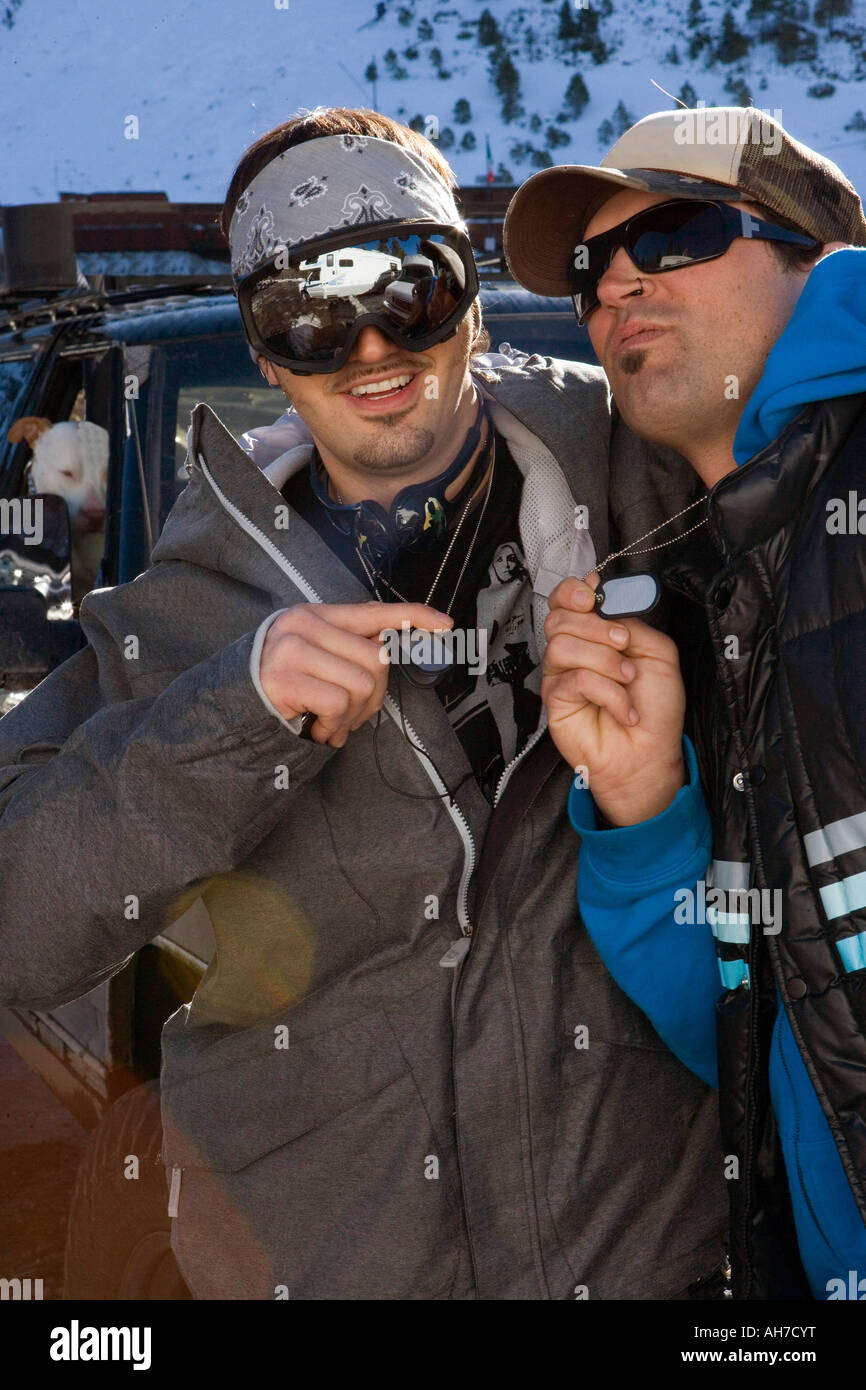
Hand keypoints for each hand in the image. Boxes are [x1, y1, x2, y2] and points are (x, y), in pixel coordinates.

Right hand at [260, 601, 452, 746]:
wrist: (234, 710)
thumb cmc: (285, 689)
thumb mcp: (318, 659)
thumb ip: (351, 649)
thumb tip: (389, 650)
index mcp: (317, 615)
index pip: (373, 611)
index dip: (413, 616)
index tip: (446, 625)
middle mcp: (304, 623)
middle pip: (377, 659)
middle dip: (372, 698)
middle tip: (348, 716)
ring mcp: (292, 648)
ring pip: (362, 683)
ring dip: (353, 716)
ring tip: (330, 724)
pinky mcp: (285, 677)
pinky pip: (339, 703)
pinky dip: (335, 725)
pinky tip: (318, 729)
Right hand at [542, 575, 685, 824]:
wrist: (650, 752)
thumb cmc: (655, 707)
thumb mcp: (658, 652)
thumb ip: (631, 621)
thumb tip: (604, 602)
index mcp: (596, 633)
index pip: (567, 598)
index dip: (573, 591)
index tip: (593, 596)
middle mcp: (575, 650)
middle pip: (559, 616)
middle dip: (596, 628)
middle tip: (623, 644)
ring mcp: (561, 674)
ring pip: (562, 644)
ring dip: (604, 661)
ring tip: (627, 681)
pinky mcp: (555, 700)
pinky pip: (574, 679)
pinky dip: (607, 693)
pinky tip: (621, 710)